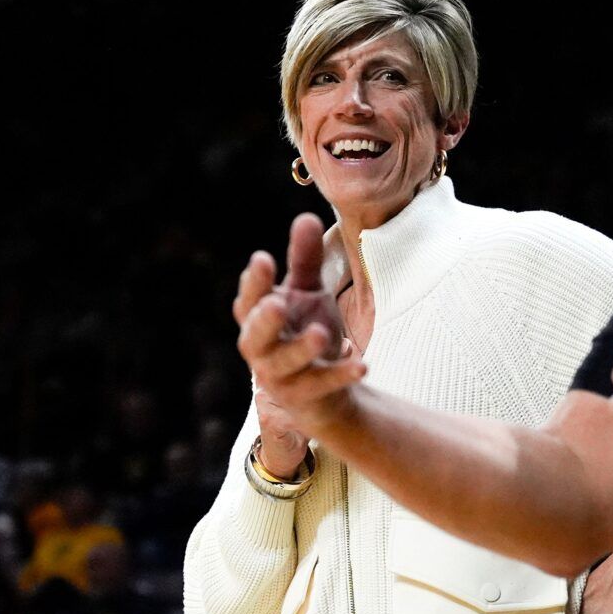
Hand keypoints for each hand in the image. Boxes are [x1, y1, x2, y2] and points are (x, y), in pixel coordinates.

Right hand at [235, 214, 365, 433]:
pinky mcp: (306, 397)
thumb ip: (304, 259)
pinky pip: (322, 386)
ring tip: (323, 333)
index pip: (249, 299)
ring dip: (301, 348)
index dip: (254, 281)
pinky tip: (363, 364)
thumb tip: (306, 216)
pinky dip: (340, 376)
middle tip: (276, 303)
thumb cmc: (307, 330)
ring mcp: (281, 376)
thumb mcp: (309, 292)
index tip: (264, 259)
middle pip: (254, 335)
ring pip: (284, 364)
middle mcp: (262, 348)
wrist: (324, 390)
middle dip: (263, 320)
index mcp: (258, 318)